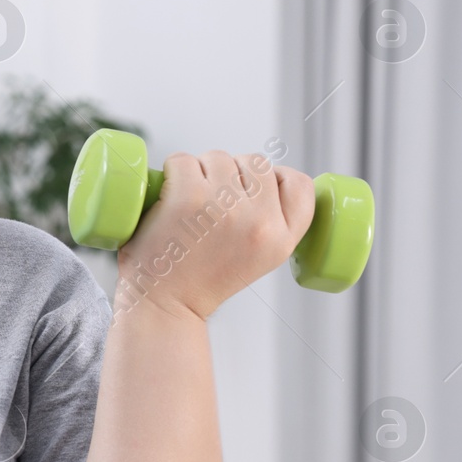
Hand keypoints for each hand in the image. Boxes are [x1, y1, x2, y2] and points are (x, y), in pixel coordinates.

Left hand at [115, 150, 316, 320]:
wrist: (162, 304)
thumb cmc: (200, 278)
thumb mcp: (258, 258)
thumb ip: (270, 221)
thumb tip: (265, 176)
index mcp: (282, 240)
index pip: (299, 184)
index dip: (276, 177)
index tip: (253, 188)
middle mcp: (260, 223)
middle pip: (256, 163)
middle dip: (231, 173)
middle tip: (210, 205)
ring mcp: (225, 207)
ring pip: (219, 157)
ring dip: (201, 171)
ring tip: (189, 205)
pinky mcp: (188, 196)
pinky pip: (184, 159)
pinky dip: (172, 171)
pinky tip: (168, 198)